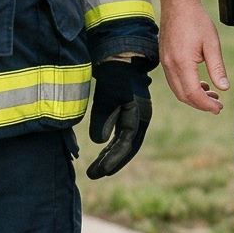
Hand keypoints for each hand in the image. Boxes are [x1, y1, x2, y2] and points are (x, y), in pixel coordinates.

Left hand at [86, 58, 151, 176]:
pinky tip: (101, 152)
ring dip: (110, 156)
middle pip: (126, 148)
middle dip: (110, 162)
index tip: (100, 171)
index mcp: (138, 116)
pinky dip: (110, 146)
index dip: (113, 160)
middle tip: (93, 175)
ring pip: (123, 143)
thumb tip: (99, 143)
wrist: (121, 57)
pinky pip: (120, 135)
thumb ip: (103, 119)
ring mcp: (134, 117)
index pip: (126, 144)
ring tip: (94, 169)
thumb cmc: (114, 75)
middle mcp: (139, 119)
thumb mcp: (106, 96)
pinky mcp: (127, 113)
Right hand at [160, 0, 229, 114]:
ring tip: (211, 95)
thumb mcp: (212, 43)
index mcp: (182, 63)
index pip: (193, 94)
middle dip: (200, 104)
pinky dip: (186, 87)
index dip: (206, 105)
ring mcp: (165, 63)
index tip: (219, 108)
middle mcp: (170, 66)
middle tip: (217, 106)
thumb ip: (217, 68)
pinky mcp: (164, 59)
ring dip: (193, 97)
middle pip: (183, 96)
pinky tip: (200, 83)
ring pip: (177, 90)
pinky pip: (174, 80)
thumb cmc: (196, 20)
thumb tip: (223, 88)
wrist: (178, 4)